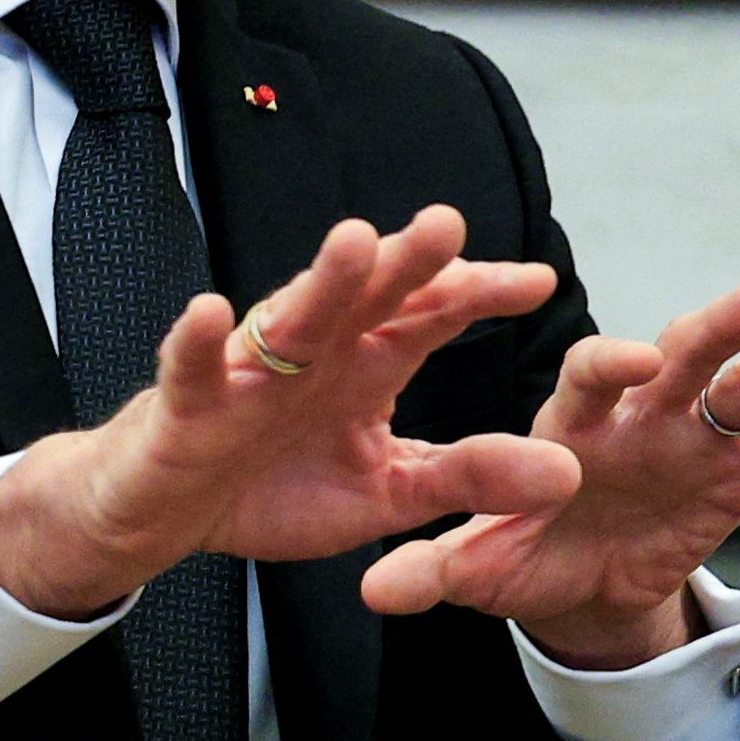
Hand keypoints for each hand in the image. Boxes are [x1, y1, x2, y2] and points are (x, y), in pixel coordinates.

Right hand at [0, 208, 568, 619]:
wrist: (171, 516)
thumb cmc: (276, 487)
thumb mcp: (392, 493)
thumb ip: (470, 478)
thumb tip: (568, 473)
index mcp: (367, 363)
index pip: (432, 312)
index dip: (479, 292)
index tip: (539, 282)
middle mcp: (316, 352)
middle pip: (368, 296)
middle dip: (406, 261)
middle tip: (448, 224)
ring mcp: (249, 373)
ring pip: (290, 317)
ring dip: (320, 281)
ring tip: (354, 243)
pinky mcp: (189, 407)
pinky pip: (191, 369)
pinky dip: (196, 343)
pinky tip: (208, 312)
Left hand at [360, 279, 739, 668]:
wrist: (574, 579)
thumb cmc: (521, 551)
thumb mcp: (480, 568)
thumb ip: (439, 569)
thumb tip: (377, 594)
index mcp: (571, 422)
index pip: (589, 376)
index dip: (608, 366)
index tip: (627, 362)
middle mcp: (639, 413)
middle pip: (680, 358)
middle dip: (717, 328)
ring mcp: (696, 437)